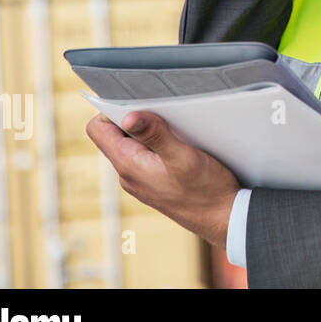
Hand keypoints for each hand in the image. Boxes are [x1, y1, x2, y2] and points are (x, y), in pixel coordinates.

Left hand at [87, 111, 240, 247]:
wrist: (222, 218)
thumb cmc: (206, 190)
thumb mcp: (183, 157)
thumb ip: (156, 135)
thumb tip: (129, 117)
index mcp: (129, 165)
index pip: (98, 129)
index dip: (112, 110)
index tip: (139, 103)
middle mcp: (128, 174)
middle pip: (114, 135)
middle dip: (135, 120)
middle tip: (163, 115)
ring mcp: (140, 181)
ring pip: (132, 146)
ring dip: (149, 133)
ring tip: (176, 131)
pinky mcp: (153, 184)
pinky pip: (145, 157)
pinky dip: (158, 146)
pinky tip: (181, 147)